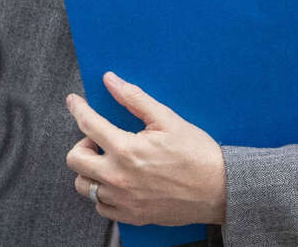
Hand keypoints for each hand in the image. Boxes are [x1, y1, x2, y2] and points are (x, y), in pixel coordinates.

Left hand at [63, 73, 227, 227]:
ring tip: (106, 161)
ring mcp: (126, 201)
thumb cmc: (198, 154)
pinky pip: (102, 207)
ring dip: (89, 171)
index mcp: (127, 151)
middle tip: (96, 140)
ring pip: (85, 186)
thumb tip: (110, 80)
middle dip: (81, 144)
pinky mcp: (134, 216)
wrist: (223, 190)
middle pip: (75, 160)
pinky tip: (116, 182)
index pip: (87, 124)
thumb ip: (134, 98)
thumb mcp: (167, 119)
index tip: (74, 102)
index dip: (77, 108)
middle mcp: (120, 178)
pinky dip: (103, 194)